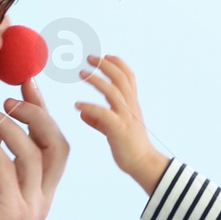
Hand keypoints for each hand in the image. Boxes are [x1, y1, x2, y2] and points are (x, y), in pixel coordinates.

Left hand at [0, 79, 68, 219]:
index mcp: (36, 193)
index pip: (50, 145)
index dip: (41, 111)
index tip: (25, 82)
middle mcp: (40, 200)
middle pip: (57, 145)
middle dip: (36, 114)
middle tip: (7, 96)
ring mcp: (29, 208)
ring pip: (34, 154)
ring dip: (8, 126)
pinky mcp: (11, 214)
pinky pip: (6, 169)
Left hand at [74, 54, 169, 194]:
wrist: (143, 164)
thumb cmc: (129, 147)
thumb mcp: (113, 129)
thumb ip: (98, 119)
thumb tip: (82, 112)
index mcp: (132, 104)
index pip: (128, 77)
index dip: (118, 63)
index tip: (105, 55)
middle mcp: (131, 107)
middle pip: (121, 78)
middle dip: (105, 65)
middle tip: (89, 57)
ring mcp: (126, 117)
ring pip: (113, 91)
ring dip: (96, 80)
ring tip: (82, 73)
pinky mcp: (119, 130)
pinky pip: (104, 113)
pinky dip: (90, 107)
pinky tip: (77, 105)